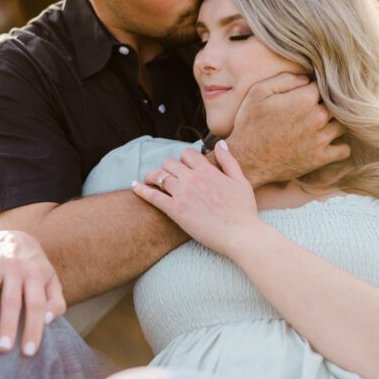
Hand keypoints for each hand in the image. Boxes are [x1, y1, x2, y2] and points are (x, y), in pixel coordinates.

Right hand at [0, 230, 66, 355]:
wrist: (15, 234)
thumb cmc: (35, 268)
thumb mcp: (51, 280)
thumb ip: (55, 302)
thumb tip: (47, 321)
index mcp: (36, 274)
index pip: (36, 304)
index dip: (33, 328)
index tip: (29, 352)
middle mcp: (16, 268)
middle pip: (12, 298)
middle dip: (7, 324)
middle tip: (3, 349)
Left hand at [133, 141, 262, 256]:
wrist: (241, 235)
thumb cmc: (245, 211)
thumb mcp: (241, 181)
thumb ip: (228, 161)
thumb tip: (220, 143)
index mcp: (208, 170)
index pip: (187, 153)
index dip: (184, 158)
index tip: (183, 166)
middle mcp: (193, 179)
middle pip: (170, 163)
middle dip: (167, 167)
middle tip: (167, 175)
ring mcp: (183, 194)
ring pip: (160, 176)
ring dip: (153, 176)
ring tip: (149, 180)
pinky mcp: (176, 211)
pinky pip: (153, 196)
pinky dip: (141, 190)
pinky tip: (134, 186)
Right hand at [224, 72, 350, 186]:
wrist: (246, 160)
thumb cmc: (250, 124)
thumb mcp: (258, 92)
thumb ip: (284, 79)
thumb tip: (306, 78)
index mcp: (304, 99)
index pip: (323, 85)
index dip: (315, 88)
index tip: (308, 93)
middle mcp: (317, 118)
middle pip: (336, 104)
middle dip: (327, 105)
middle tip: (315, 108)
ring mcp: (321, 139)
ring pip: (344, 125)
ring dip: (336, 123)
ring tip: (324, 124)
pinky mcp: (321, 158)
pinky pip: (344, 149)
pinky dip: (340, 145)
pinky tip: (330, 142)